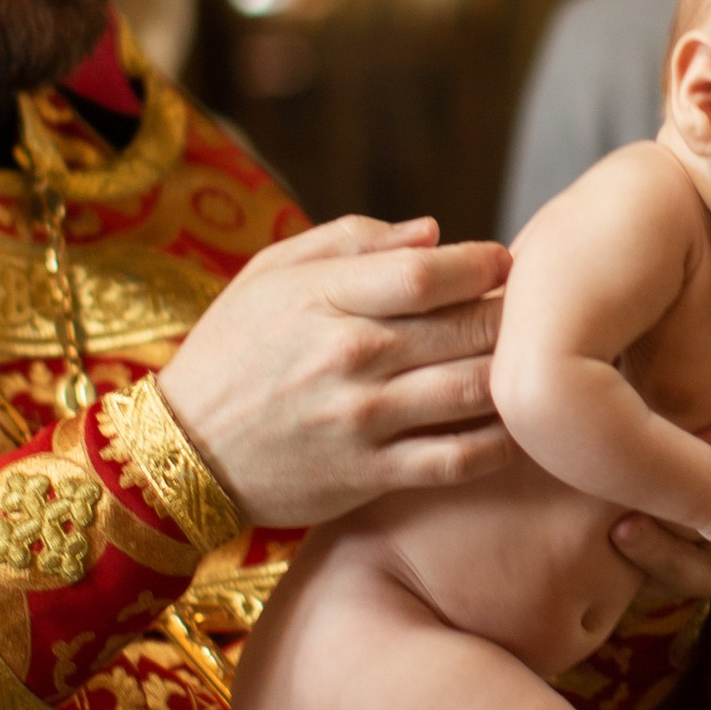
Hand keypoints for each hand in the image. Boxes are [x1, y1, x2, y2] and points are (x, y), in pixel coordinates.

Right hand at [158, 215, 511, 526]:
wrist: (180, 453)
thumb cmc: (233, 349)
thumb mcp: (271, 274)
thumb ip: (352, 241)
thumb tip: (435, 233)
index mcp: (323, 298)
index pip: (427, 273)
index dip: (482, 264)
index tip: (502, 264)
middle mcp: (348, 356)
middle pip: (467, 327)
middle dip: (512, 317)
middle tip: (528, 314)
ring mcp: (362, 420)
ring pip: (475, 391)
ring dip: (516, 374)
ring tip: (530, 363)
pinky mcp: (370, 476)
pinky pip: (459, 459)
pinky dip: (502, 442)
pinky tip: (515, 424)